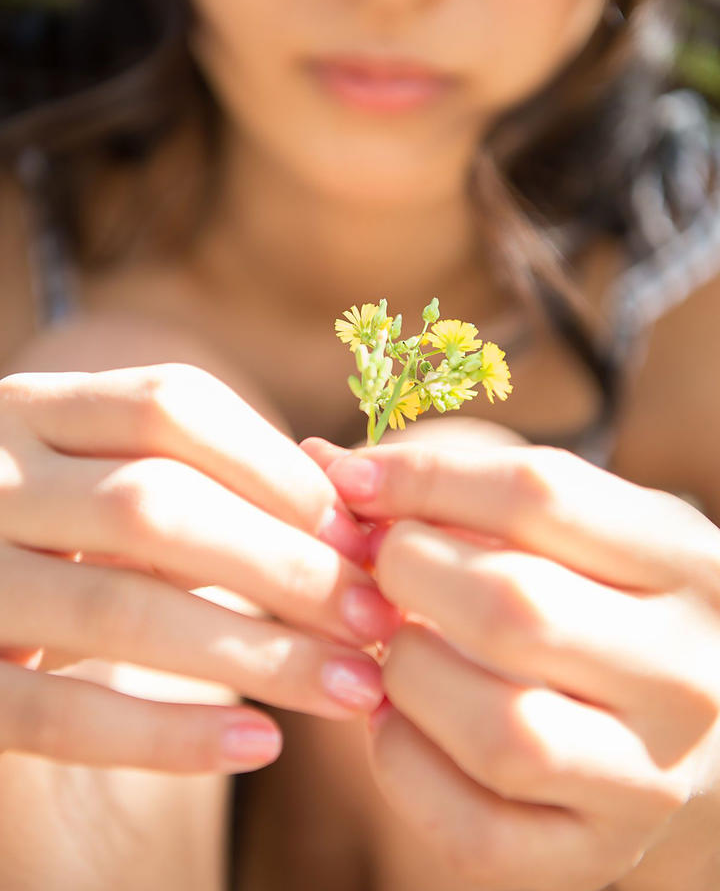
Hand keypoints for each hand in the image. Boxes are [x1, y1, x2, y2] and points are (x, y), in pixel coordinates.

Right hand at [0, 364, 400, 774]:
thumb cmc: (47, 526)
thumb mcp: (98, 473)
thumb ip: (199, 477)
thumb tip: (348, 508)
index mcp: (36, 410)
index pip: (171, 407)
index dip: (279, 470)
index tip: (364, 535)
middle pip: (155, 505)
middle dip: (284, 565)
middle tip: (378, 619)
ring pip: (118, 607)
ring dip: (254, 653)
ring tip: (351, 687)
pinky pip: (58, 715)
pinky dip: (167, 734)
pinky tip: (258, 743)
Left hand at [304, 438, 719, 890]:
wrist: (690, 726)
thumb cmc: (603, 598)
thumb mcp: (575, 527)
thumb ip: (466, 490)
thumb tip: (325, 463)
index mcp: (685, 565)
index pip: (539, 496)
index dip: (424, 479)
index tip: (352, 481)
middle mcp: (684, 674)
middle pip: (514, 608)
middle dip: (409, 575)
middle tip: (377, 569)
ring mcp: (649, 778)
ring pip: (498, 730)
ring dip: (407, 675)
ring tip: (393, 646)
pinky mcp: (597, 854)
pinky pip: (475, 830)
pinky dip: (403, 766)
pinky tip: (395, 718)